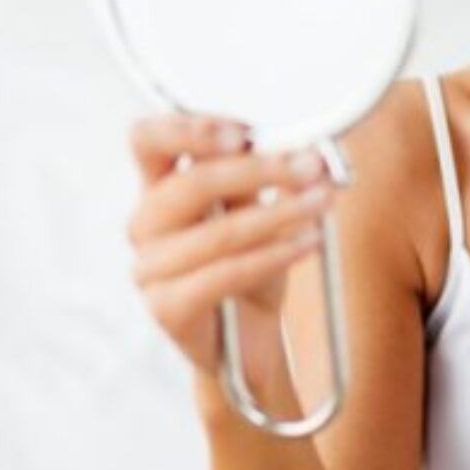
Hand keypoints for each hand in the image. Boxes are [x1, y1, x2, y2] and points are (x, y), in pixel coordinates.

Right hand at [125, 114, 337, 382]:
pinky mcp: (166, 308)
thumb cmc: (254, 263)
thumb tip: (314, 153)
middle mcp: (145, 223)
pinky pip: (224, 275)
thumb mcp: (264, 209)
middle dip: (260, 169)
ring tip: (324, 203)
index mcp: (159, 185)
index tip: (245, 132)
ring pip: (218, 231)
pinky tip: (310, 243)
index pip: (148, 139)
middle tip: (311, 165)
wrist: (249, 341)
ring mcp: (149, 268)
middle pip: (192, 182)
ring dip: (281, 212)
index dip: (190, 128)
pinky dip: (274, 255)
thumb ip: (274, 177)